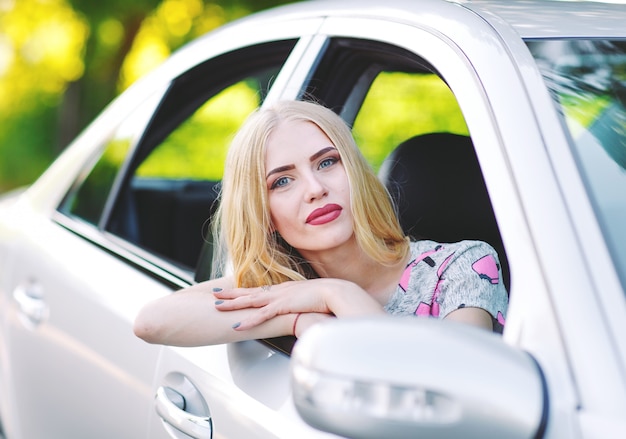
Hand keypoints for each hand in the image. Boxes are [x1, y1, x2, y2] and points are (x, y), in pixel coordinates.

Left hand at [213, 278, 383, 330]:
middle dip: (230, 294)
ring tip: (217, 307)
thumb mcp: (308, 301)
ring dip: (233, 304)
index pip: (259, 290)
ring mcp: (279, 298)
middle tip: (214, 294)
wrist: (337, 293)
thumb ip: (298, 306)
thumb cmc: (327, 298)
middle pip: (249, 292)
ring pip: (250, 301)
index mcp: (284, 290)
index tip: (230, 290)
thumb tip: (295, 312)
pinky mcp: (284, 306)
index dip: (243, 291)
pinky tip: (237, 324)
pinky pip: (262, 315)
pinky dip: (248, 320)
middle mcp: (278, 291)